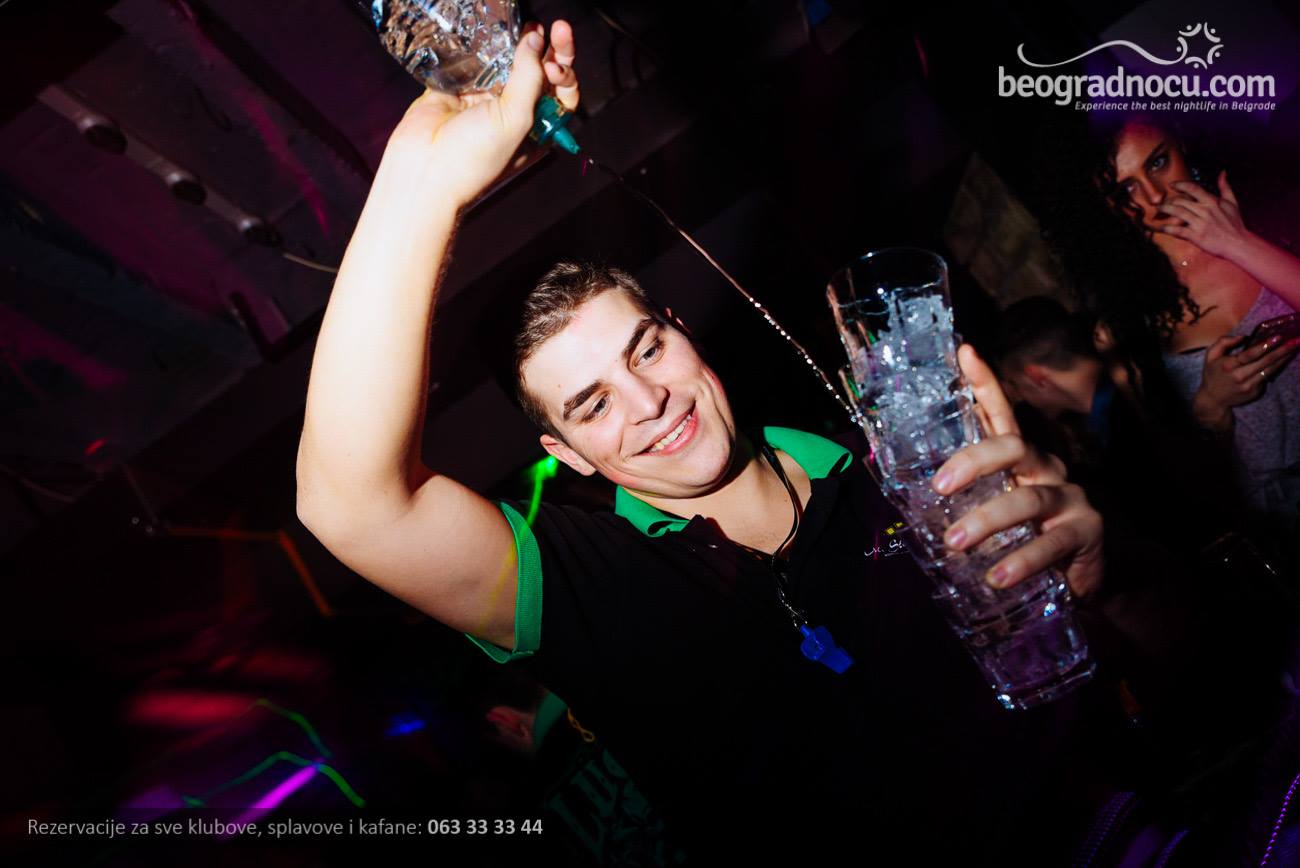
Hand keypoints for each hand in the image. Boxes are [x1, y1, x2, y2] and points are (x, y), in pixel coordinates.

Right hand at [380, 20, 580, 208]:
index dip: (565, 73)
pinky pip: (477, 61)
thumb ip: (529, 78)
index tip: (554, 61)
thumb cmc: (474, 159)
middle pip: (542, 76)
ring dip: (522, 45)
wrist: (425, 169)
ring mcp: (487, 100)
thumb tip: (536, 42)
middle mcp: (515, 114)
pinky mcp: (459, 90)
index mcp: (537, 129)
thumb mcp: (516, 119)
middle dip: (552, 51)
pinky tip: (494, 33)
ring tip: (530, 26)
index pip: (562, 95)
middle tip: (556, 28)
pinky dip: (486, 45)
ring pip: (511, 64)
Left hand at [930, 345, 1104, 598]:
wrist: (1077, 582)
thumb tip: (906, 502)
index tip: (965, 352)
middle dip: (974, 461)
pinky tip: (997, 577)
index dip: (985, 383)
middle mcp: (1045, 468)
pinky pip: (1050, 544)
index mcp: (1018, 460)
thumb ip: (963, 503)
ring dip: (988, 520)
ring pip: (1027, 499)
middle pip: (1013, 446)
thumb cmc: (1023, 539)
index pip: (1000, 415)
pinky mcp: (1086, 532)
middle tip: (940, 486)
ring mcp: (1069, 497)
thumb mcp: (992, 514)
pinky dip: (1020, 561)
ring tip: (955, 543)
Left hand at [1155, 172, 1253, 259]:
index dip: (1180, 185)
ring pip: (1177, 212)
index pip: (1192, 188)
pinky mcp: (1195, 236)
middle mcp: (1205, 210)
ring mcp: (1199, 223)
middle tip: (1162, 202)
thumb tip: (1222, 173)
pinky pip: (1177, 230)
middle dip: (1168, 200)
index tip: (1171, 185)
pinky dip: (1167, 228)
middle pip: (1181, 200)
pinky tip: (1160, 227)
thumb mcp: (1232, 203)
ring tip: (1158, 210)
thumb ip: (1225, 187)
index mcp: (1212, 201)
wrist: (1237, 243)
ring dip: (1164, 210)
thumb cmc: (1234, 224)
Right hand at [1193, 332, 1299, 427]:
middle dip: (1282, 350)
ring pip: (1270, 370)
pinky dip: (1277, 367)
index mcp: (1228, 366)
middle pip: (1265, 362)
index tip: (1278, 336)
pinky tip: (1284, 359)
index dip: (1265, 346)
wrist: (1213, 400)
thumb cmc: (1212, 374)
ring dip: (1284, 358)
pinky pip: (1268, 377)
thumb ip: (1223, 342)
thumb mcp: (1210, 356)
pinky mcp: (1255, 392)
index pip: (1249, 355)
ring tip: (1295, 347)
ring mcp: (1249, 386)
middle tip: (1295, 340)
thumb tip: (1244, 336)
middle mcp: (1239, 377)